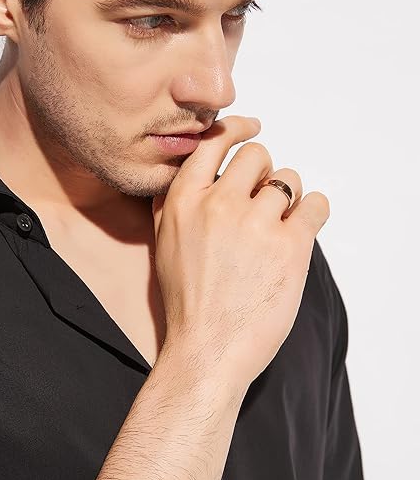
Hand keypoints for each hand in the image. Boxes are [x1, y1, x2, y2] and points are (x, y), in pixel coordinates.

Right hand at [152, 115, 329, 384]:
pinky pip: (316, 204)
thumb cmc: (185, 302)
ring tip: (281, 223)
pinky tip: (304, 227)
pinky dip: (314, 211)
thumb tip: (191, 167)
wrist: (206, 351)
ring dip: (288, 196)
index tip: (250, 128)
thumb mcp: (162, 243)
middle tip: (263, 198)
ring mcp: (255, 223)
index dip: (237, 129)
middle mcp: (218, 204)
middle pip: (257, 154)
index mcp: (184, 201)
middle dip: (263, 172)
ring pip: (288, 178)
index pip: (215, 141)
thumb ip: (173, 201)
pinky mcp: (289, 246)